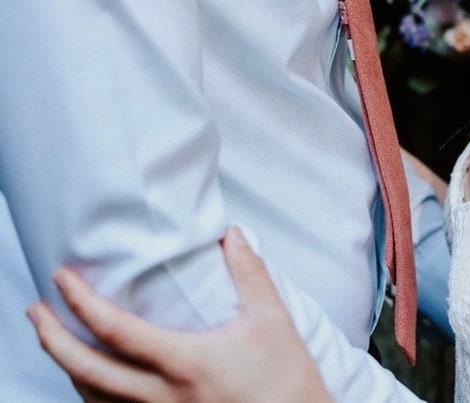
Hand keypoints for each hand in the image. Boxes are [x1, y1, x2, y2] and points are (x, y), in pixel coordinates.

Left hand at [27, 226, 332, 402]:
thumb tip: (232, 233)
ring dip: (68, 370)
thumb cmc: (286, 381)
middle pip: (89, 372)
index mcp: (185, 363)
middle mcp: (163, 398)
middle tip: (34, 312)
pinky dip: (93, 398)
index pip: (118, 332)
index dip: (82, 303)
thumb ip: (249, 272)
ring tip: (56, 340)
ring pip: (95, 401)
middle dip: (54, 340)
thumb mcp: (272, 319)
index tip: (63, 278)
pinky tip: (92, 381)